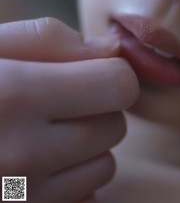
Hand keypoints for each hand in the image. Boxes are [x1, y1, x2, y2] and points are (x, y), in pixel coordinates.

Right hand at [0, 17, 139, 202]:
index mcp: (16, 96)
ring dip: (85, 147)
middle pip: (115, 126)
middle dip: (97, 109)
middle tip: (58, 102)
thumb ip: (50, 39)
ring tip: (43, 133)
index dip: (109, 72)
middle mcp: (23, 154)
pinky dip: (72, 180)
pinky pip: (85, 197)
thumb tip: (112, 50)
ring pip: (104, 166)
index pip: (118, 84)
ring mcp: (26, 198)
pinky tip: (39, 165)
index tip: (88, 72)